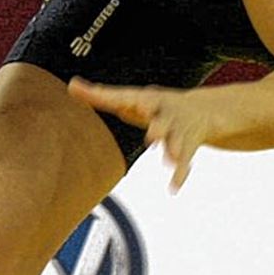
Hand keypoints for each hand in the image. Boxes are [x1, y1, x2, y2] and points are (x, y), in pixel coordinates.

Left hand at [68, 77, 210, 192]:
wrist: (203, 110)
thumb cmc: (152, 105)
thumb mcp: (130, 98)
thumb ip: (100, 94)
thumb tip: (70, 85)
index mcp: (148, 100)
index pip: (134, 100)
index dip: (130, 103)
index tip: (134, 106)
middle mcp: (165, 114)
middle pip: (162, 120)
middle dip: (159, 127)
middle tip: (153, 136)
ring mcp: (179, 130)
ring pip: (176, 141)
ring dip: (173, 150)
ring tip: (169, 161)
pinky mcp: (188, 147)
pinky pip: (185, 163)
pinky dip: (179, 176)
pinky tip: (173, 189)